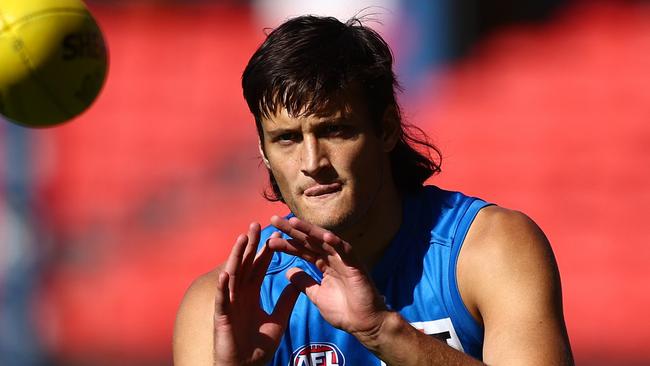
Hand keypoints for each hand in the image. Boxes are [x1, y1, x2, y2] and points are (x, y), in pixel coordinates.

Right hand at [213, 223, 299, 365]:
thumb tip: (298, 283)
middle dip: (250, 245)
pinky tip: (227, 272)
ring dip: (236, 257)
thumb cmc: (258, 347)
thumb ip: (286, 301)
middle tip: (256, 224)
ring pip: (232, 276)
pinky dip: (223, 286)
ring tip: (242, 239)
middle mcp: (238, 295)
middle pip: (244, 265)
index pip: (258, 267)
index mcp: (250, 294)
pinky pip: (222, 299)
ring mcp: (228, 304)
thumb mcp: (278, 320)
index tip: (274, 234)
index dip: (265, 251)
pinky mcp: (222, 317)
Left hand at [267, 216, 389, 342]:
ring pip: (325, 240)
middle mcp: (333, 258)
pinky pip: (345, 250)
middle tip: (274, 220)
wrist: (364, 325)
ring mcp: (344, 260)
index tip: (270, 239)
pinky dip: (336, 242)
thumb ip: (304, 283)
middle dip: (293, 230)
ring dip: (310, 230)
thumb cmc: (344, 311)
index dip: (287, 244)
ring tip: (293, 221)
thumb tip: (288, 272)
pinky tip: (325, 235)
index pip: (302, 250)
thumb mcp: (317, 296)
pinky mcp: (356, 265)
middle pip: (310, 240)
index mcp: (324, 264)